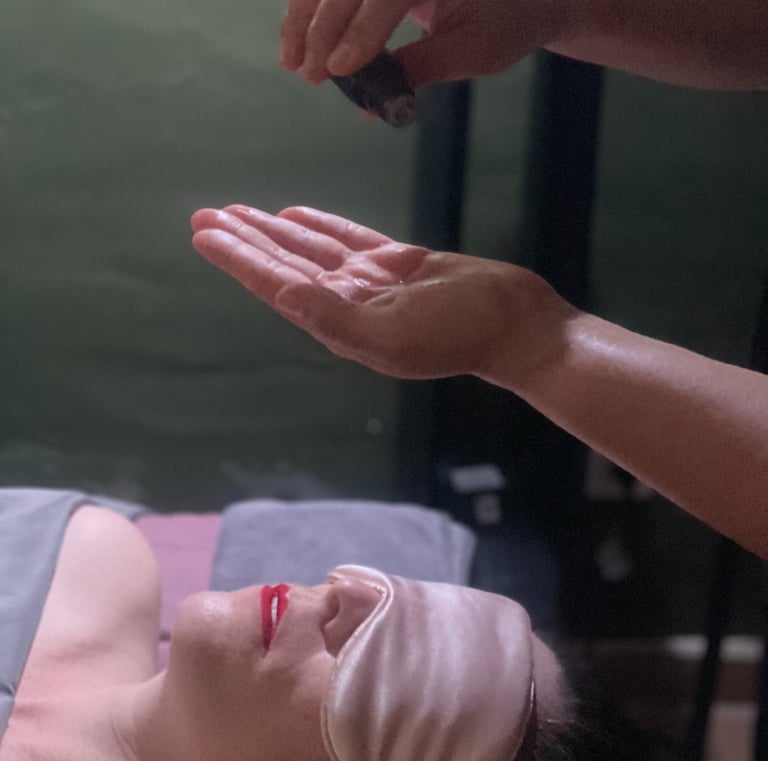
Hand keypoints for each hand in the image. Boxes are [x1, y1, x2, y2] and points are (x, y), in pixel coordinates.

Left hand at [190, 205, 575, 381]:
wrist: (515, 325)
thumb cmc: (460, 333)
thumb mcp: (393, 332)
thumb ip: (334, 316)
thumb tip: (281, 294)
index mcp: (340, 322)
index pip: (278, 284)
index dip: (240, 259)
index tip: (204, 233)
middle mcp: (348, 303)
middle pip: (285, 264)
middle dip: (246, 240)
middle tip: (206, 215)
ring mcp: (373, 284)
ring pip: (312, 250)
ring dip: (275, 231)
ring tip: (240, 212)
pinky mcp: (398, 265)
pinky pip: (348, 240)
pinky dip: (320, 227)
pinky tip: (296, 215)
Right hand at [280, 0, 569, 85]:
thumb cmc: (509, 21)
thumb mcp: (475, 51)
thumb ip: (423, 67)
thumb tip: (374, 102)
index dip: (361, 29)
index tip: (339, 68)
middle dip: (323, 26)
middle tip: (310, 74)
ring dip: (306, 17)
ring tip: (293, 61)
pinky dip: (316, 11)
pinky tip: (301, 41)